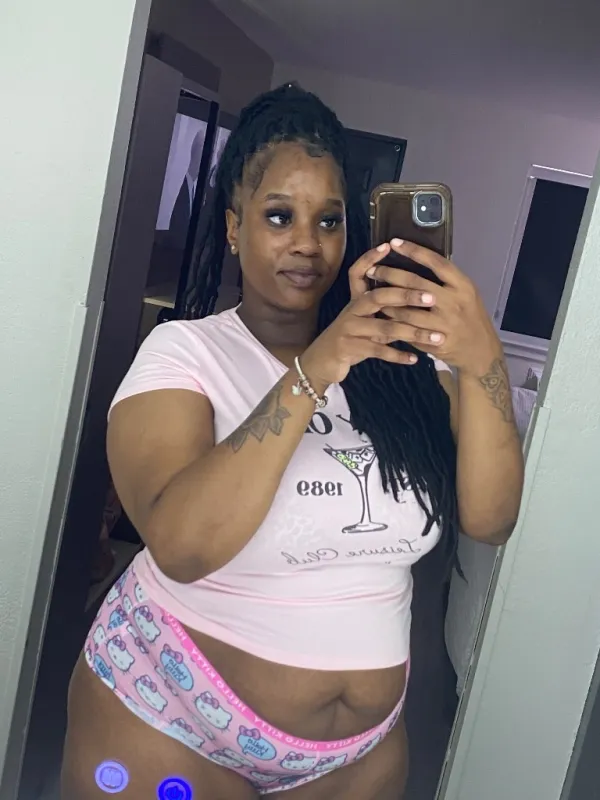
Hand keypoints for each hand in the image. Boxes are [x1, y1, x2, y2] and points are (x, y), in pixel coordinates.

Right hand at [301, 243, 435, 387]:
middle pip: (378, 296)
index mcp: (356, 301)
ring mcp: (349, 329)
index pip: (358, 273)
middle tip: (431, 297)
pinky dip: (398, 355)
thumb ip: (386, 311)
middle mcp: (352, 311)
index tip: (387, 246)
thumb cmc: (350, 338)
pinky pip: (378, 351)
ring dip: (412, 333)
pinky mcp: (350, 348)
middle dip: (406, 295)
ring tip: (435, 337)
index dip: (370, 258)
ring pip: (384, 327)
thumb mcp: (366, 321)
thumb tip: (416, 296)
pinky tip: (415, 359)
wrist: (322, 361)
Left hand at [366, 239, 502, 376]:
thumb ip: (447, 280)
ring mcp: (444, 324)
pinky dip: (394, 322)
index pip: (437, 263)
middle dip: (390, 275)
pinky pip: (409, 330)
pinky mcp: (435, 342)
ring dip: (387, 302)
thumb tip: (419, 260)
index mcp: (463, 286)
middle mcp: (454, 303)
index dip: (414, 251)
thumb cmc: (471, 317)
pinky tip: (382, 315)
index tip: (395, 242)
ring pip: (408, 310)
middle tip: (373, 270)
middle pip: (416, 284)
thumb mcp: (466, 293)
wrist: (481, 351)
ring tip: (372, 293)